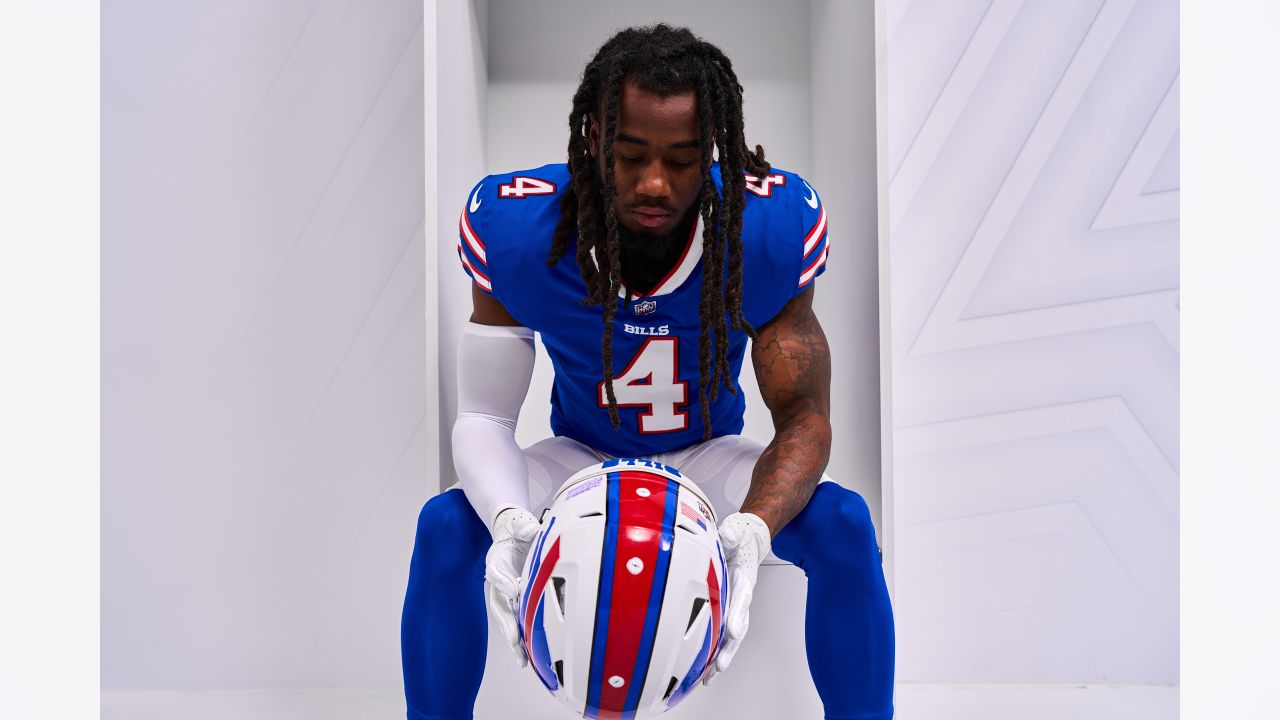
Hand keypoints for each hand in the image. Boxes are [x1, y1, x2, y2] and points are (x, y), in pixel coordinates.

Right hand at [484, 507, 541, 666]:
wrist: (511, 531)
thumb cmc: (516, 528)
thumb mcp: (521, 522)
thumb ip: (525, 527)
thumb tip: (532, 532)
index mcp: (496, 559)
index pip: (496, 571)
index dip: (503, 581)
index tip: (513, 590)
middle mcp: (498, 579)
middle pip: (499, 605)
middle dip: (507, 624)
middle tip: (514, 640)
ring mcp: (505, 591)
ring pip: (506, 618)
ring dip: (513, 639)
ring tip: (522, 660)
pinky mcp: (514, 599)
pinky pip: (516, 620)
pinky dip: (521, 638)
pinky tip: (528, 655)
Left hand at [704, 512, 771, 683]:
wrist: (748, 540)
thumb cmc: (741, 538)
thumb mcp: (737, 530)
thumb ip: (733, 532)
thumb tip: (728, 533)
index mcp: (744, 577)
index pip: (743, 597)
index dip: (738, 614)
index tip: (734, 630)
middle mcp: (742, 595)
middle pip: (739, 625)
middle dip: (729, 647)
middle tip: (719, 666)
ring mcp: (735, 605)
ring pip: (730, 635)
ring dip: (722, 656)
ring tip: (710, 677)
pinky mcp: (726, 609)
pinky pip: (721, 632)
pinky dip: (714, 650)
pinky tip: (703, 668)